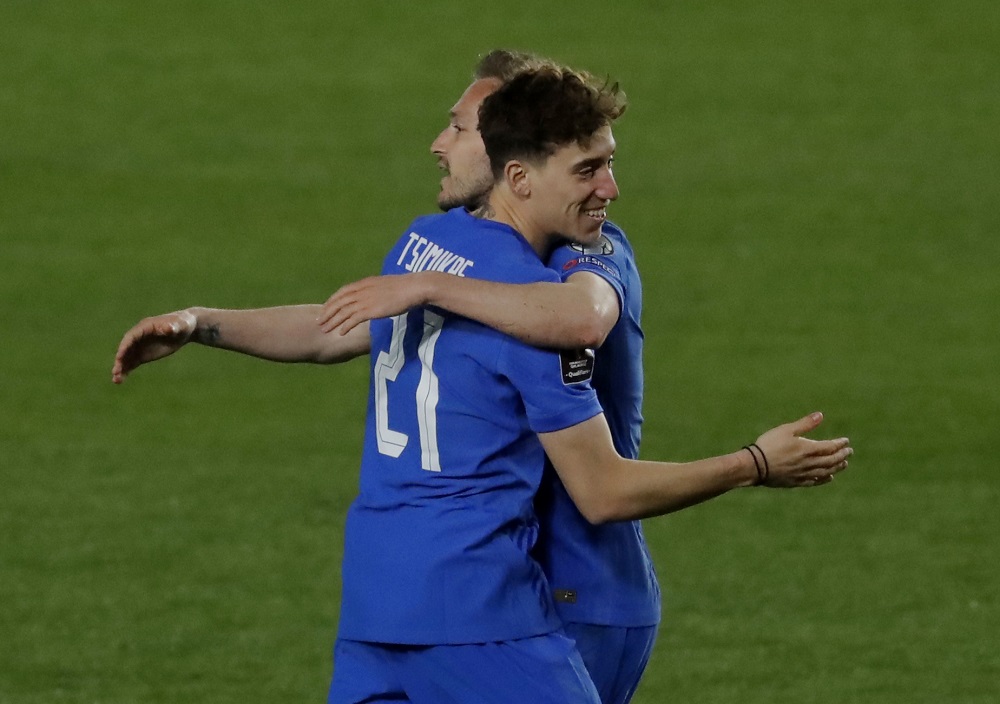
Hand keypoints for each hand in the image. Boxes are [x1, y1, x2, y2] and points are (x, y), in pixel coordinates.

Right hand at [111, 310, 196, 383]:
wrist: (184, 329)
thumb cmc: (182, 324)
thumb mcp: (180, 325)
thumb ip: (173, 327)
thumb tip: (169, 328)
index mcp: (144, 327)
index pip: (130, 337)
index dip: (124, 347)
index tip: (119, 357)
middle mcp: (138, 337)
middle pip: (125, 348)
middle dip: (120, 360)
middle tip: (116, 372)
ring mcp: (140, 346)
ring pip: (127, 357)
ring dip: (121, 368)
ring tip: (116, 380)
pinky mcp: (143, 355)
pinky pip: (132, 363)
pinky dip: (126, 370)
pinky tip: (121, 380)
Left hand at [317, 273, 432, 333]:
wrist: (413, 288)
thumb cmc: (405, 287)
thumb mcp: (385, 285)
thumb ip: (375, 290)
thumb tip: (374, 297)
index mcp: (364, 283)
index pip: (343, 291)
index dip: (332, 300)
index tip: (325, 308)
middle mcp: (362, 290)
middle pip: (339, 301)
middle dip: (327, 312)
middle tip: (319, 321)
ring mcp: (366, 300)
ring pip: (343, 311)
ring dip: (332, 321)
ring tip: (325, 329)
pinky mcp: (371, 310)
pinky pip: (353, 319)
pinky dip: (345, 326)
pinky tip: (340, 332)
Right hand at [754, 412, 852, 487]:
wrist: (756, 465)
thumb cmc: (770, 444)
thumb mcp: (786, 430)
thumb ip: (805, 424)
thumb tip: (820, 415)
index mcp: (808, 449)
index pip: (830, 447)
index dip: (840, 444)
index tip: (846, 441)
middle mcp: (810, 463)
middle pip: (831, 460)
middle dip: (842, 455)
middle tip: (849, 452)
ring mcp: (804, 474)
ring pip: (826, 471)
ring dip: (837, 467)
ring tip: (844, 464)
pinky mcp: (797, 481)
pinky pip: (815, 481)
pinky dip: (824, 479)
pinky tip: (829, 478)